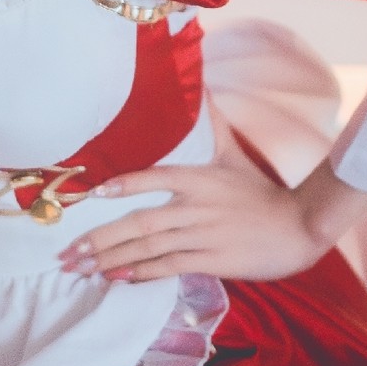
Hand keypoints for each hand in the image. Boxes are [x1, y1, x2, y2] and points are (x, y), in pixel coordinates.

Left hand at [59, 118, 329, 284]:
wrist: (300, 226)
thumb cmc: (262, 192)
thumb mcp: (234, 154)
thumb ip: (212, 125)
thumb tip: (200, 86)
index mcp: (200, 178)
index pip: (154, 177)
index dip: (123, 185)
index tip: (92, 194)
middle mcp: (196, 207)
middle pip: (139, 223)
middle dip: (99, 239)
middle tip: (66, 253)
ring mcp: (202, 235)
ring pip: (148, 248)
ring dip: (111, 260)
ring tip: (79, 269)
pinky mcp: (212, 260)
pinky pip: (169, 267)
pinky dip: (141, 273)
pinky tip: (116, 279)